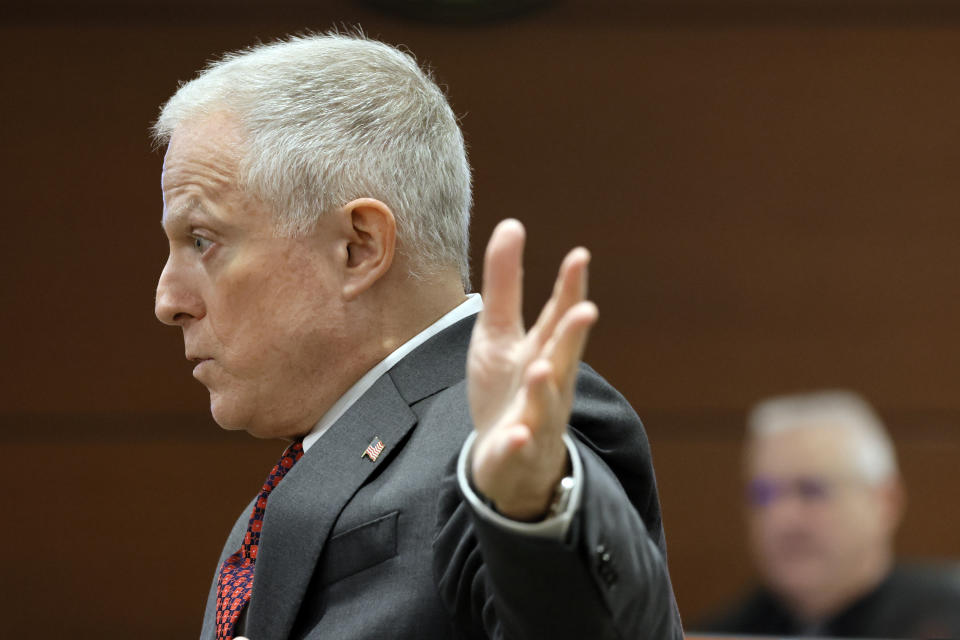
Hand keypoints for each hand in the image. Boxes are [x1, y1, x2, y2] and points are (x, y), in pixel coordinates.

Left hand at [468, 219, 597, 520]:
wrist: (505, 459)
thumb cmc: (507, 389)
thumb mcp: (498, 333)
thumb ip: (506, 284)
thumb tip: (513, 223)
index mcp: (544, 350)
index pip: (558, 316)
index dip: (569, 288)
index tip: (579, 256)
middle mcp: (548, 382)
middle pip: (563, 357)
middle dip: (573, 336)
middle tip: (585, 311)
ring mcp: (536, 419)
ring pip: (545, 404)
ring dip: (544, 387)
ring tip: (541, 367)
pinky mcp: (516, 452)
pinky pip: (519, 449)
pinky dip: (519, 442)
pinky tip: (517, 434)